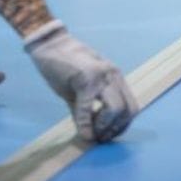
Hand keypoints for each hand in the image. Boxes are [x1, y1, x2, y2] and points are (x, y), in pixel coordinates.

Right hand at [24, 20, 137, 142]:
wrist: (49, 43)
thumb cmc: (63, 65)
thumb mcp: (81, 89)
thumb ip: (88, 109)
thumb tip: (90, 134)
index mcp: (115, 77)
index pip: (131, 107)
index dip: (122, 126)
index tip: (107, 135)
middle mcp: (113, 75)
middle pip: (128, 110)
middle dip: (116, 130)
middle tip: (100, 137)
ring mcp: (101, 75)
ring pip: (116, 110)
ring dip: (105, 128)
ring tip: (92, 133)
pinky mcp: (86, 78)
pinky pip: (89, 109)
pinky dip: (87, 126)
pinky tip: (82, 132)